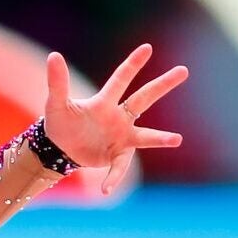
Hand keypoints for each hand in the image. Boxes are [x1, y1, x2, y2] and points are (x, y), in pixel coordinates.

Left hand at [43, 43, 187, 193]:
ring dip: (160, 139)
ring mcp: (120, 136)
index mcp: (104, 102)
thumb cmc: (60, 123)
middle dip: (162, 85)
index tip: (147, 48)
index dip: (132, 64)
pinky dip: (113, 178)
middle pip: (144, 98)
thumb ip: (57, 82)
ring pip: (144, 136)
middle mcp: (118, 117)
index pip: (121, 80)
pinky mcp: (116, 155)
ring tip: (177, 139)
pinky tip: (105, 190)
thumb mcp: (55, 104)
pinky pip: (118, 167)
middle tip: (183, 70)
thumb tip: (53, 56)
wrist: (59, 149)